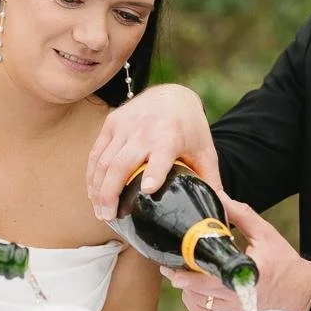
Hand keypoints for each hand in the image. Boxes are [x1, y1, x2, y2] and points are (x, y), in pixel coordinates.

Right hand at [85, 84, 220, 219]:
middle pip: (121, 164)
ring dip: (98, 189)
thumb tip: (218, 212)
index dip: (154, 172)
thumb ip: (211, 182)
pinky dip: (92, 175)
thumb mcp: (205, 152)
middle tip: (108, 216)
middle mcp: (144, 131)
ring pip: (104, 161)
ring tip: (100, 211)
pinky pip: (96, 153)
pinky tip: (93, 192)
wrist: (172, 94)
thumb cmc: (191, 129)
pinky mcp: (112, 123)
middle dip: (110, 193)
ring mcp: (125, 126)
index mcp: (170, 137)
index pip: (160, 156)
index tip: (149, 189)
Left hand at [163, 197, 310, 310]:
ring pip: (198, 306)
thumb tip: (218, 196)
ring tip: (182, 277)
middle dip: (180, 280)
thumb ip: (241, 215)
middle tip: (169, 269)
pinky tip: (193, 293)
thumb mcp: (266, 235)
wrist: (303, 293)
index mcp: (248, 273)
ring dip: (186, 292)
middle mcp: (240, 297)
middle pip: (197, 293)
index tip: (171, 266)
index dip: (185, 274)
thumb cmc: (284, 263)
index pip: (207, 279)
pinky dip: (195, 305)